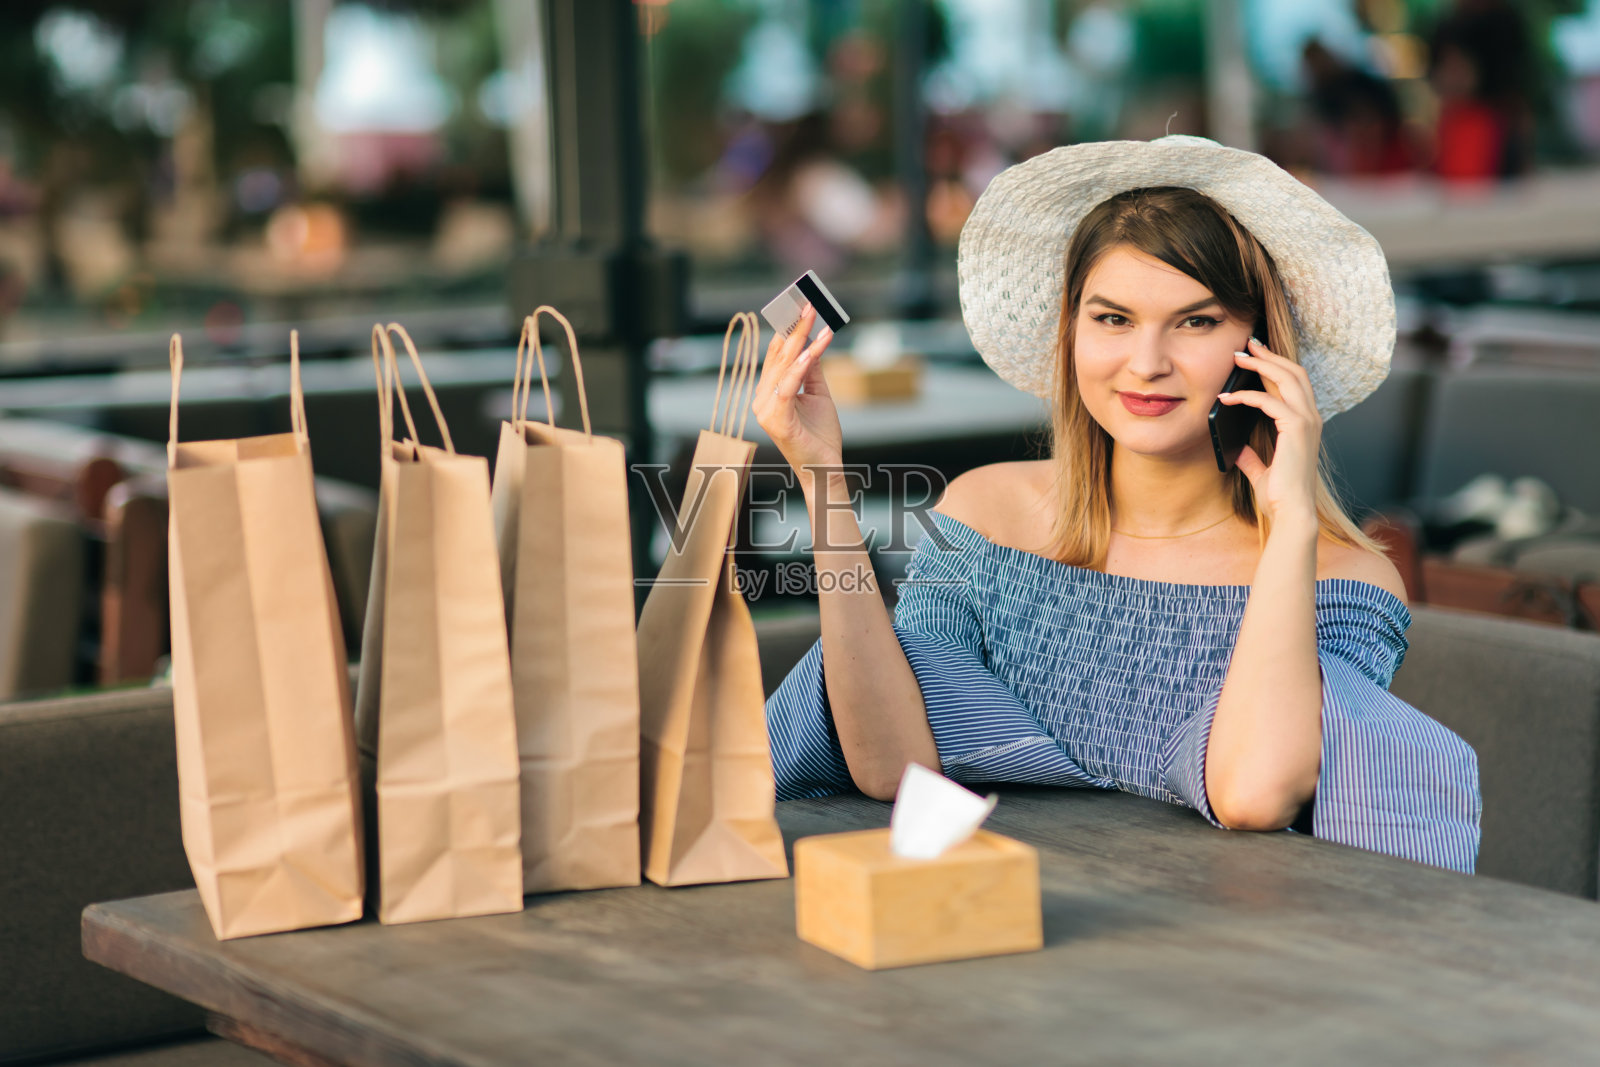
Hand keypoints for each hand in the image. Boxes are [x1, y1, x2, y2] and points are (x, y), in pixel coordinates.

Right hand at [751, 303, 841, 486]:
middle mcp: (762, 399)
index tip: (798, 305)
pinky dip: (800, 367)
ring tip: (813, 316)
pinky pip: (789, 387)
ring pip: (784, 367)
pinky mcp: (777, 420)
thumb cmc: (819, 435)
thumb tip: (812, 342)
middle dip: (794, 327)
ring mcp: (766, 410)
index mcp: (768, 393)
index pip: (776, 355)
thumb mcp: (818, 395)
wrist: (824, 468)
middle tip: (808, 303)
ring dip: (800, 339)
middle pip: (779, 356)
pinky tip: (811, 350)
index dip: (786, 329)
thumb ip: (812, 370)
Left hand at [1217, 336, 1320, 530]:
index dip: (1276, 366)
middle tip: (1246, 345)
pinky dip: (1246, 396)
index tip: (1255, 354)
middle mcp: (1311, 418)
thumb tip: (1237, 448)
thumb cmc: (1280, 495)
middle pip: (1294, 373)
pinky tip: (1226, 398)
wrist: (1291, 512)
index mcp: (1306, 424)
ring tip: (1237, 357)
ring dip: (1260, 364)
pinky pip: (1269, 401)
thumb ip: (1251, 457)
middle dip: (1269, 356)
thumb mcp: (1261, 471)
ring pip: (1287, 378)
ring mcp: (1307, 421)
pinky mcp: (1296, 428)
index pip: (1294, 384)